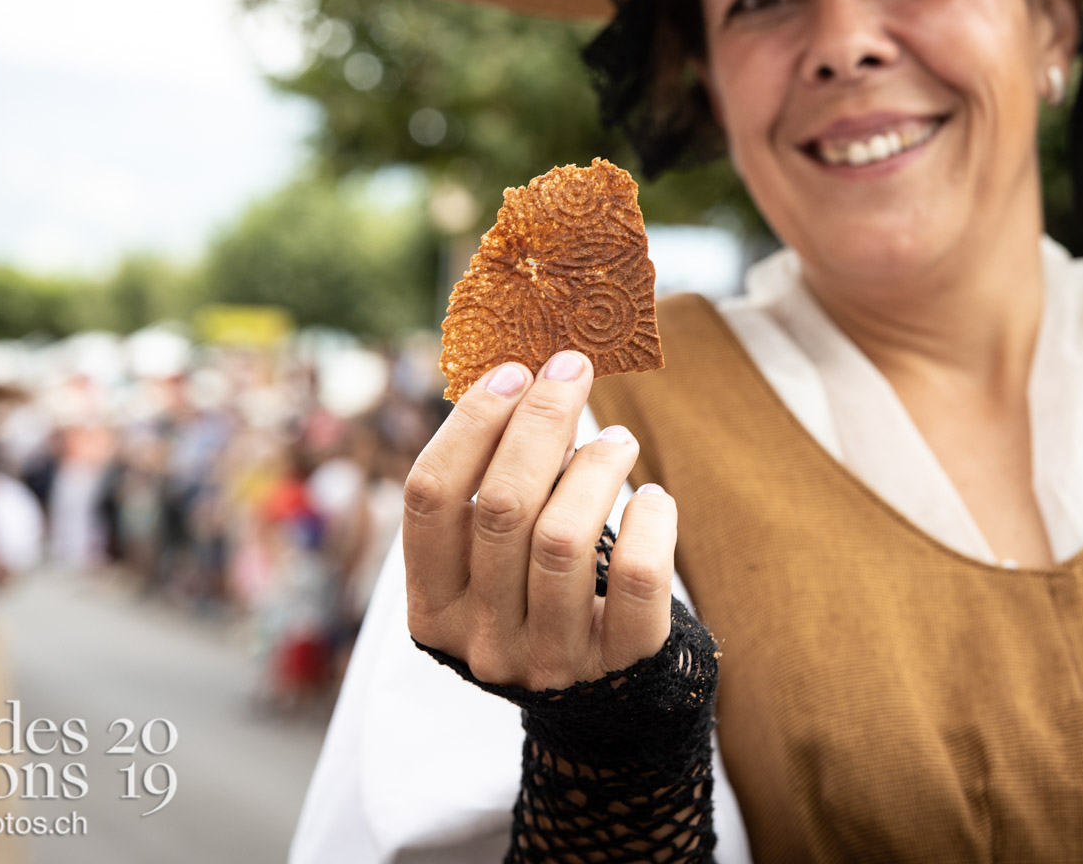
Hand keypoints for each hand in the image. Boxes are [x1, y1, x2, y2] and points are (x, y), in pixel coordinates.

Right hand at [403, 350, 676, 690]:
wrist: (607, 713)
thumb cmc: (542, 604)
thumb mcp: (494, 564)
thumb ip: (492, 492)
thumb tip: (521, 380)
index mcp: (433, 607)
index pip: (429, 497)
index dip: (468, 423)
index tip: (511, 370)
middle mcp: (483, 639)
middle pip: (501, 507)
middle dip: (539, 421)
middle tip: (573, 370)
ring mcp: (551, 659)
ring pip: (563, 538)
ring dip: (594, 467)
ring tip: (618, 440)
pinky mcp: (621, 665)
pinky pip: (638, 579)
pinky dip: (651, 522)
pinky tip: (653, 497)